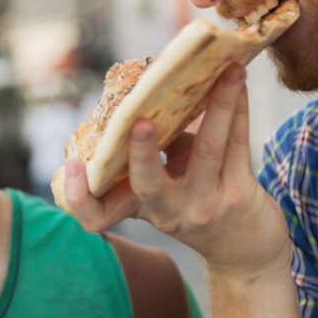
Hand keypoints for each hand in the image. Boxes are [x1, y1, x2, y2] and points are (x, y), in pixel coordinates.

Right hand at [62, 66, 291, 277]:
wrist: (243, 248)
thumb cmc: (197, 205)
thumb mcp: (166, 191)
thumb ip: (155, 155)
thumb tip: (150, 95)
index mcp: (140, 207)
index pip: (96, 216)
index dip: (79, 194)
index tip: (73, 164)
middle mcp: (169, 212)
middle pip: (150, 185)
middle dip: (143, 151)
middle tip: (140, 121)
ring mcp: (205, 205)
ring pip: (210, 149)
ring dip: (220, 103)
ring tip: (227, 69)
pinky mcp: (240, 195)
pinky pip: (237, 142)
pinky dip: (237, 107)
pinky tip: (238, 82)